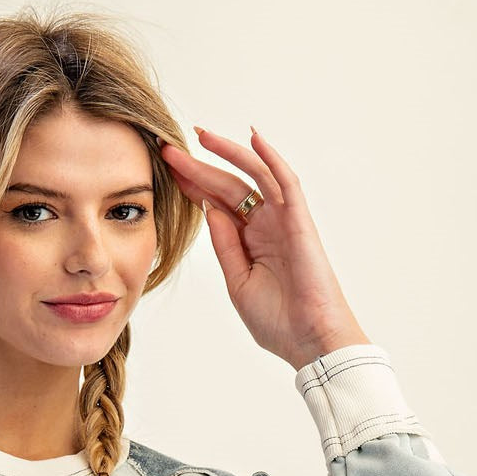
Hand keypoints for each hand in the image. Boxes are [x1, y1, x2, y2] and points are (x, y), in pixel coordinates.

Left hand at [160, 126, 370, 369]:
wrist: (309, 340)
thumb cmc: (277, 321)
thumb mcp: (238, 282)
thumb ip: (225, 246)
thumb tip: (208, 209)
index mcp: (248, 243)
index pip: (216, 206)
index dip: (192, 187)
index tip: (167, 172)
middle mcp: (265, 226)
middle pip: (228, 187)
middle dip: (198, 168)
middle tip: (169, 150)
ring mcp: (282, 221)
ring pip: (253, 176)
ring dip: (228, 153)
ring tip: (200, 136)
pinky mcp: (299, 220)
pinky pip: (286, 182)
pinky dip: (271, 159)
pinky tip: (252, 138)